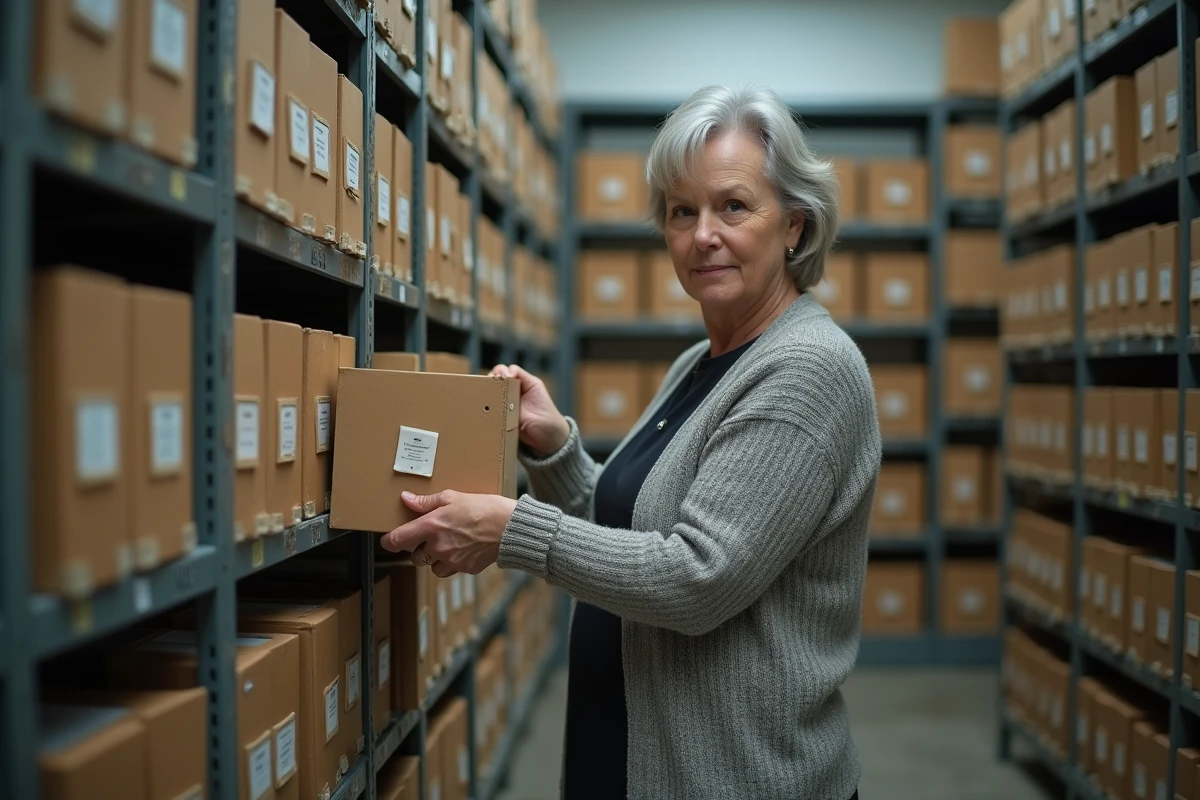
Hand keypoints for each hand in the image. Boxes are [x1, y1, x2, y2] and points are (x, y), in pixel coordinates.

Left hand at [382, 490, 516, 576]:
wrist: (510, 528)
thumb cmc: (485, 509)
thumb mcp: (453, 497)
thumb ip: (426, 502)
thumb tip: (406, 499)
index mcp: (431, 526)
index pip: (398, 540)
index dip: (388, 542)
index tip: (388, 540)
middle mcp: (438, 547)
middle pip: (415, 557)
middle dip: (419, 549)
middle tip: (431, 536)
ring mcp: (451, 560)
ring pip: (432, 566)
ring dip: (435, 558)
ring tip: (450, 543)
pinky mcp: (464, 569)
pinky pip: (451, 569)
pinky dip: (453, 562)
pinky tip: (464, 549)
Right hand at [490, 364, 568, 456]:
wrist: (548, 438)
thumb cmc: (547, 413)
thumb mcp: (537, 388)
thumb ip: (523, 377)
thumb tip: (509, 370)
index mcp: (520, 384)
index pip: (505, 372)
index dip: (501, 371)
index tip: (503, 376)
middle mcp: (510, 393)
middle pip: (494, 382)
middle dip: (491, 380)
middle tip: (492, 383)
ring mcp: (505, 406)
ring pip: (490, 395)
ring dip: (487, 392)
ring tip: (487, 393)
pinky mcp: (501, 419)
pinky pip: (490, 411)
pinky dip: (486, 407)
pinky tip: (486, 405)